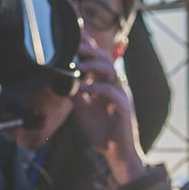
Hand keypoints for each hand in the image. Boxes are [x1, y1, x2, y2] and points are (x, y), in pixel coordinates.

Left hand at [72, 31, 145, 185]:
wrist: (116, 154)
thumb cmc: (103, 133)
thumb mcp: (83, 109)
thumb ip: (77, 93)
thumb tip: (64, 79)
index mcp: (107, 84)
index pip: (99, 59)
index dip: (89, 46)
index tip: (75, 35)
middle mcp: (116, 86)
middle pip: (106, 58)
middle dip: (90, 49)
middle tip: (75, 45)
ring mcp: (121, 95)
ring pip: (111, 70)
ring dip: (92, 64)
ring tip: (77, 64)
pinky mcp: (123, 107)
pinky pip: (111, 91)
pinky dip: (96, 87)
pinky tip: (83, 88)